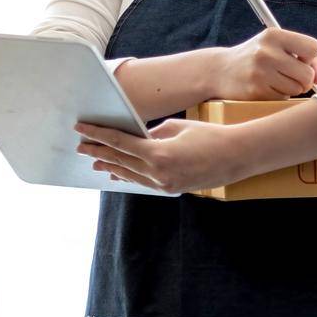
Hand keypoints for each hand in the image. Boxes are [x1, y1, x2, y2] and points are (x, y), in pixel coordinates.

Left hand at [75, 118, 248, 193]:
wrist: (236, 157)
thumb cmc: (208, 136)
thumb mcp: (176, 127)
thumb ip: (151, 134)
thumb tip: (135, 138)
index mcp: (158, 154)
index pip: (120, 142)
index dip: (98, 134)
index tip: (81, 128)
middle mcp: (158, 173)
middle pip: (120, 160)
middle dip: (98, 151)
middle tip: (80, 145)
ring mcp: (164, 184)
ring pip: (129, 174)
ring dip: (110, 166)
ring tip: (94, 160)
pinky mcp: (171, 189)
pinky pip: (143, 182)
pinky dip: (128, 176)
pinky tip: (118, 173)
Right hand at [210, 29, 316, 99]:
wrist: (220, 71)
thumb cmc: (257, 58)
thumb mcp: (277, 47)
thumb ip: (307, 57)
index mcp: (274, 35)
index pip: (313, 48)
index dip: (310, 58)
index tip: (299, 59)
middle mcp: (266, 51)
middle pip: (308, 74)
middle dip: (303, 79)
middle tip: (290, 75)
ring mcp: (260, 72)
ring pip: (297, 88)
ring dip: (292, 88)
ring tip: (276, 81)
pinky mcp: (255, 91)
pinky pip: (283, 98)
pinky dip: (280, 96)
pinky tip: (266, 88)